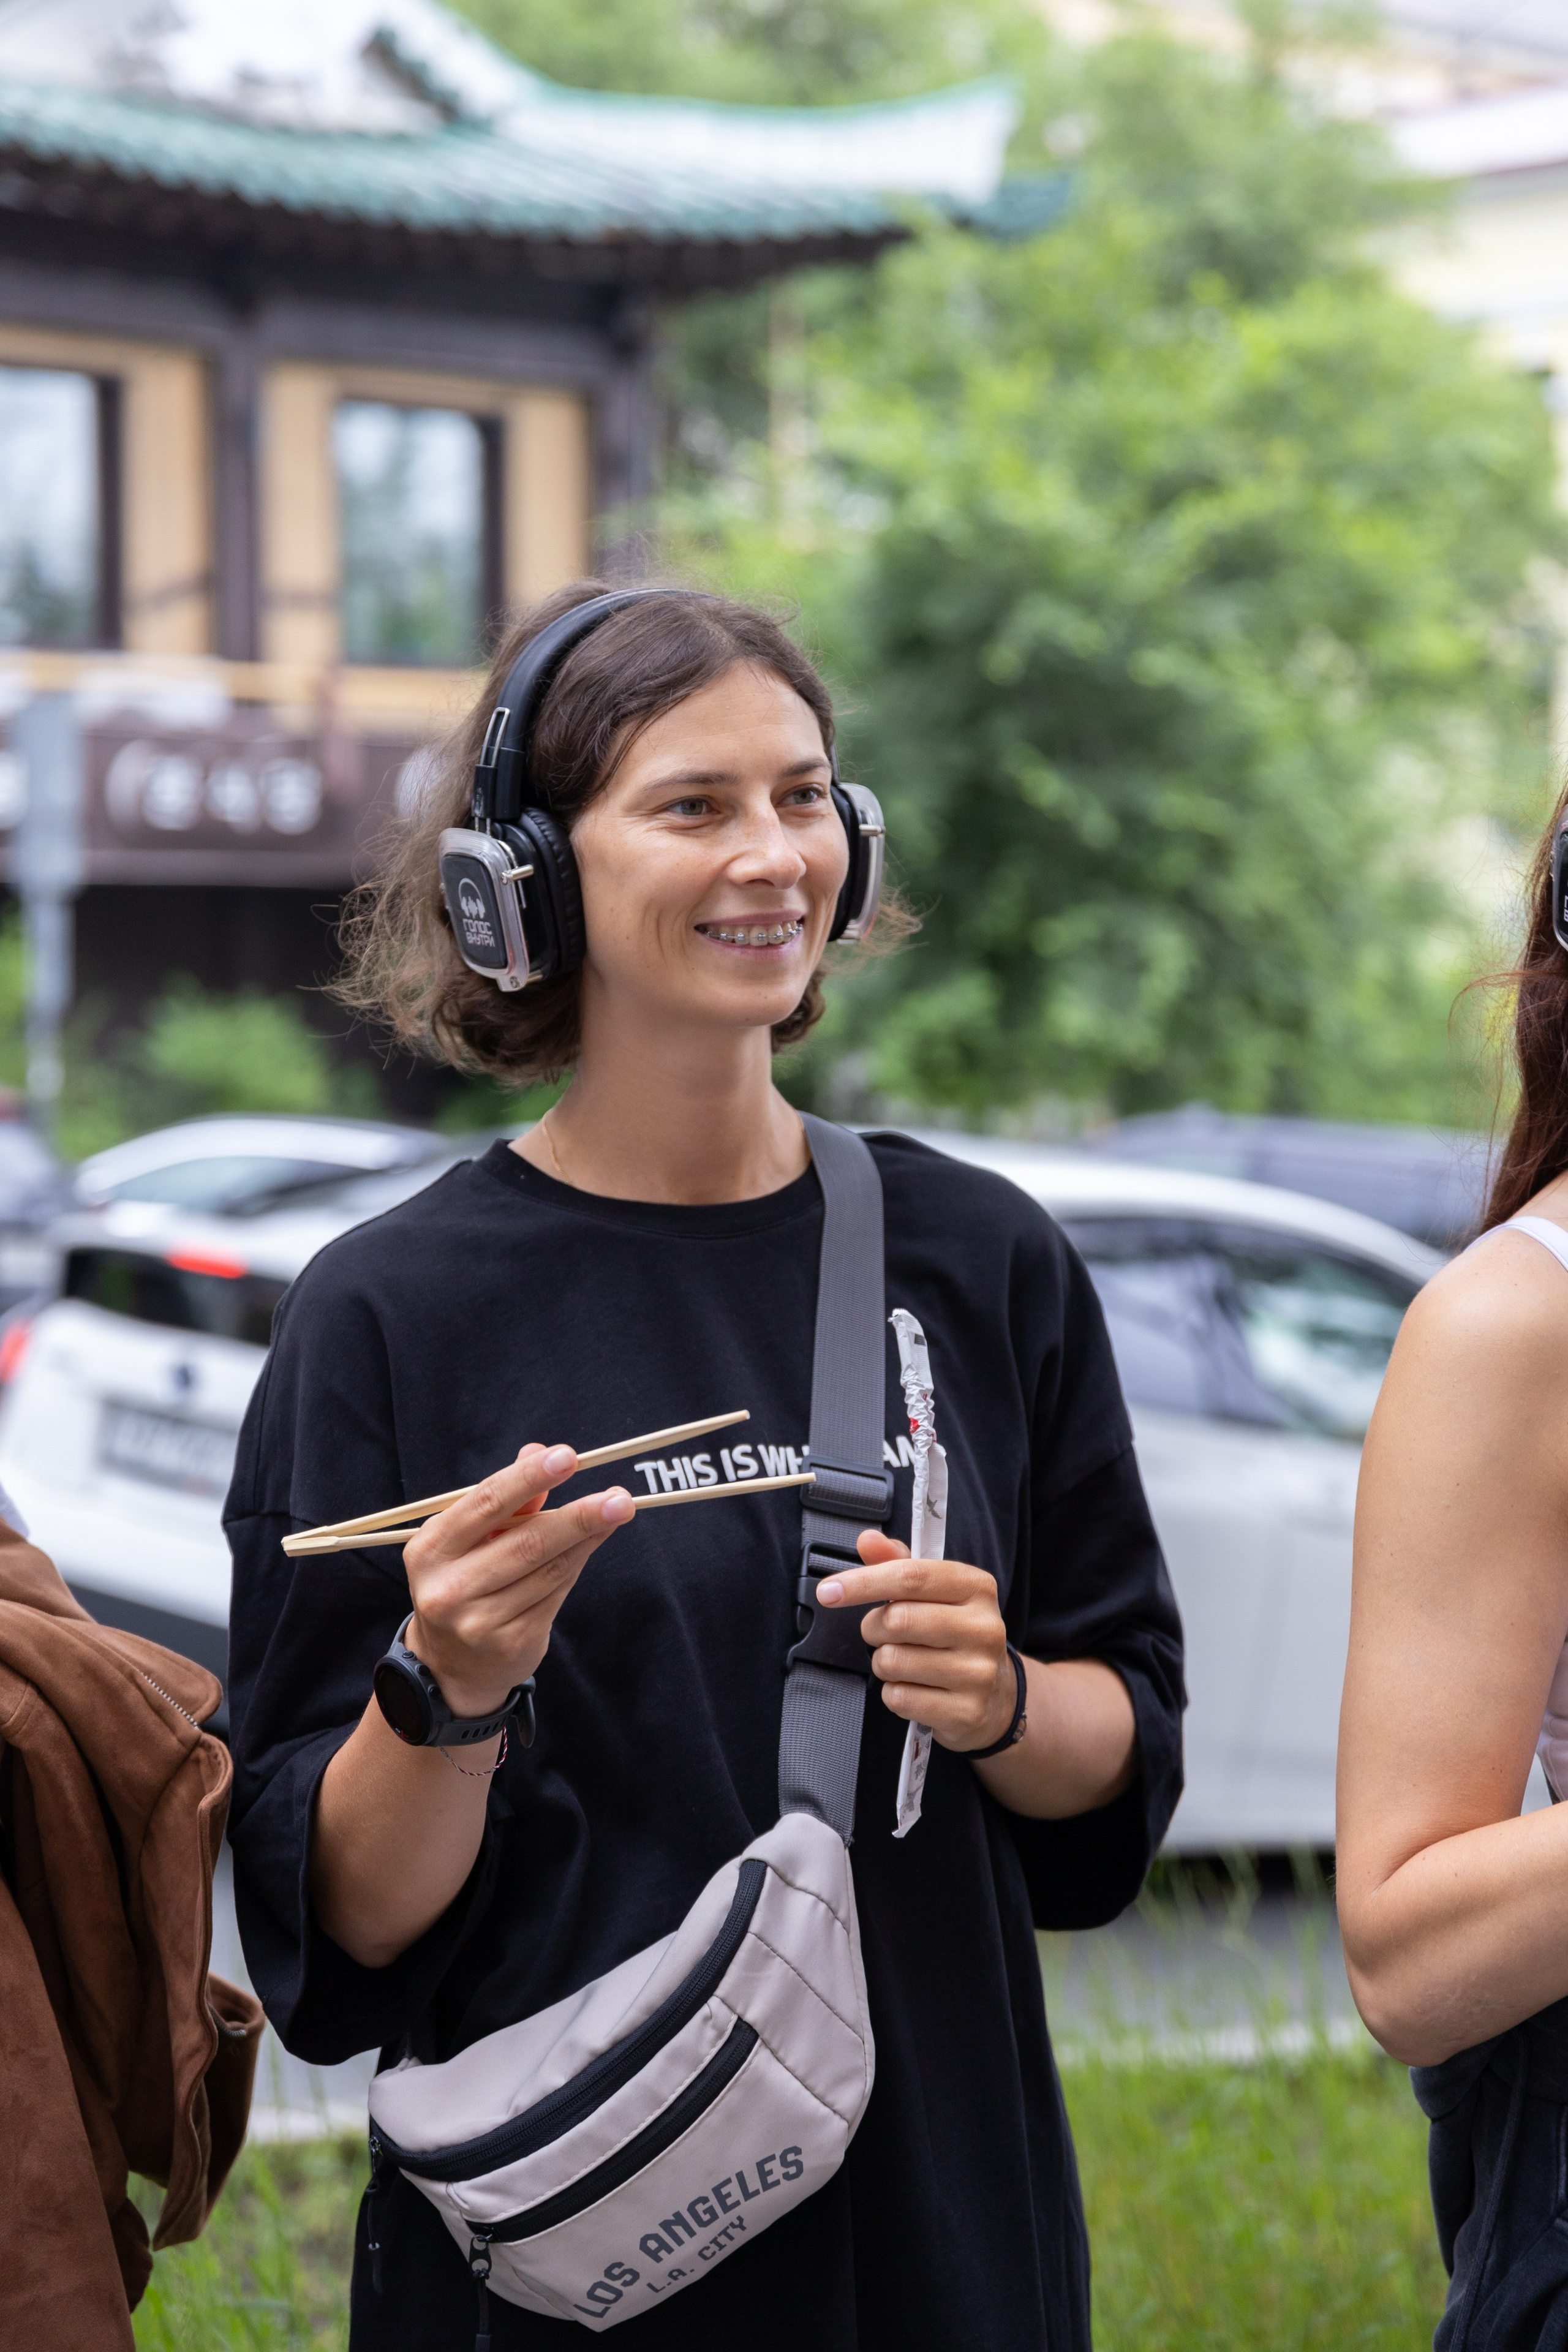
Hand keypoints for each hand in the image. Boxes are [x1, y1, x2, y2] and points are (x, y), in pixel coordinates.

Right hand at [400, 1442, 633, 1716]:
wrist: (453, 1664)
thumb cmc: (465, 1580)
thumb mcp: (470, 1538)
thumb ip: (504, 1499)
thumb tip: (539, 1451)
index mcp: (429, 1549)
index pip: (485, 1504)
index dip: (528, 1477)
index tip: (568, 1456)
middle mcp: (448, 1588)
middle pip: (526, 1542)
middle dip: (578, 1516)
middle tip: (619, 1497)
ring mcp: (479, 1621)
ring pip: (548, 1568)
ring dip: (588, 1536)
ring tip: (617, 1510)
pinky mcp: (511, 1643)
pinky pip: (556, 1593)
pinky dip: (578, 1562)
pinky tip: (595, 1541)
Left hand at [816, 1529, 1016, 1752]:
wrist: (998, 1693)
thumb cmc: (955, 1633)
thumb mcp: (935, 1591)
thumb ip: (898, 1562)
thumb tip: (868, 1540)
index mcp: (976, 1587)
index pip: (911, 1577)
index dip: (863, 1582)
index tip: (829, 1591)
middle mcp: (983, 1627)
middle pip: (898, 1620)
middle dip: (873, 1627)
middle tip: (882, 1632)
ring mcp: (978, 1672)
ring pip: (893, 1661)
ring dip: (883, 1662)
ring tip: (904, 1661)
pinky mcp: (966, 1711)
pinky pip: (899, 1698)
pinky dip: (894, 1692)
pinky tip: (916, 1687)